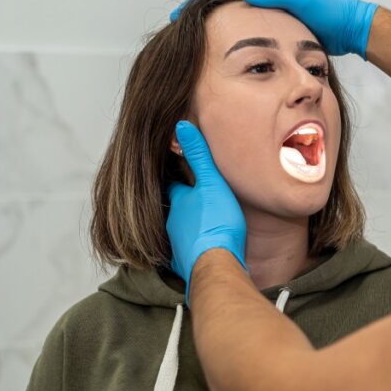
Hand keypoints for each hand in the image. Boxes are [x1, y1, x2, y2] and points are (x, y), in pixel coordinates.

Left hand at [167, 121, 246, 303]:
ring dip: (190, 228)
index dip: (180, 181)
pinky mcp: (186, 265)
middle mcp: (174, 223)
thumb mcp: (211, 182)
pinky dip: (194, 250)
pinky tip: (204, 251)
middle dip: (186, 206)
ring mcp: (178, 245)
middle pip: (178, 211)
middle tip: (198, 202)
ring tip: (204, 225)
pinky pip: (188, 255)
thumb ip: (199, 155)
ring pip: (182, 233)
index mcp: (180, 201)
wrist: (217, 264)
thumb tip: (181, 125)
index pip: (174, 186)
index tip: (183, 176)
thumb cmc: (217, 224)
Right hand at [170, 0, 377, 58]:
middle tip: (181, 24)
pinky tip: (224, 45)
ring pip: (236, 13)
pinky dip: (234, 31)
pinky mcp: (277, 20)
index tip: (184, 11)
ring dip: (217, 22)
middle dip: (203, 10)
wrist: (347, 26)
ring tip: (196, 37)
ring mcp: (271, 4)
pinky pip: (249, 24)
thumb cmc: (326, 11)